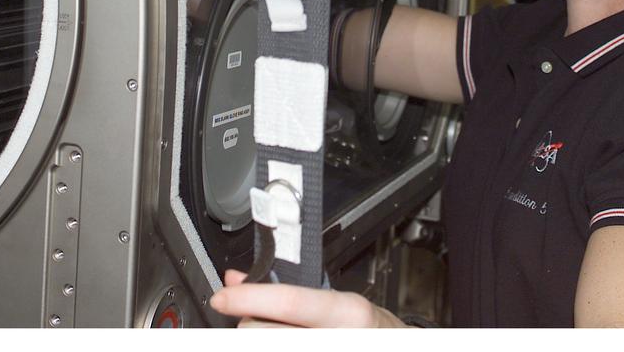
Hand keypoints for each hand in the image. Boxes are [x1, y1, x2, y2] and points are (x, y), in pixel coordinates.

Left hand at [209, 270, 406, 327]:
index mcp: (348, 313)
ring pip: (262, 344)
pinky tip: (284, 337)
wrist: (401, 351)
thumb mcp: (338, 304)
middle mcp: (338, 340)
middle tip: (261, 317)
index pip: (290, 302)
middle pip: (263, 330)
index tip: (221, 296)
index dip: (248, 298)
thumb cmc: (370, 331)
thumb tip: (238, 279)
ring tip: (282, 332)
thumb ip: (290, 290)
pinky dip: (272, 344)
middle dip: (251, 321)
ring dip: (260, 336)